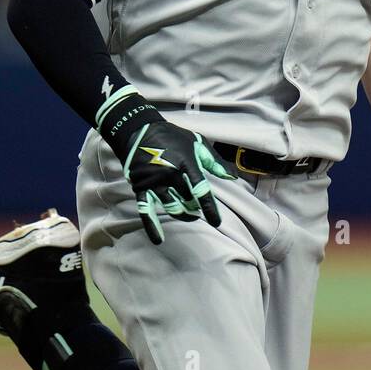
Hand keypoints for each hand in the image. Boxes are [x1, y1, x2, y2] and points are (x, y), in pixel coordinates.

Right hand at [122, 121, 235, 244]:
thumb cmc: (172, 136)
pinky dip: (151, 226)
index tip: (216, 222)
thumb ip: (214, 161)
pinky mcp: (140, 186)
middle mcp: (170, 174)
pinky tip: (158, 239)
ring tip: (189, 215)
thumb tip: (232, 177)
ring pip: (171, 207)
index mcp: (186, 162)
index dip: (210, 208)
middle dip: (195, 207)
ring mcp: (154, 182)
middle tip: (198, 208)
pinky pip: (145, 209)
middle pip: (187, 200)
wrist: (138, 130)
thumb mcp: (196, 142)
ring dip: (182, 214)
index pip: (201, 190)